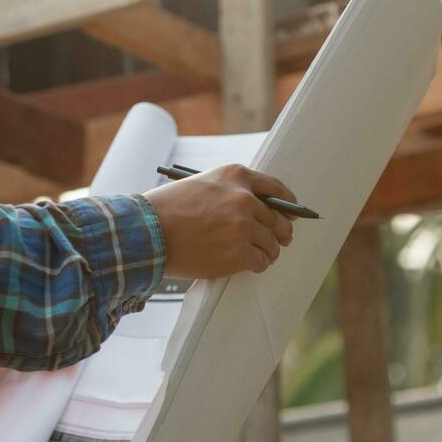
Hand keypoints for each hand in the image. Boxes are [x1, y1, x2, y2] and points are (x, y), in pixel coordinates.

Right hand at [143, 164, 296, 278]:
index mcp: (236, 176)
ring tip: (260, 256)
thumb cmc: (170, 209)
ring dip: (268, 251)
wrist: (147, 232)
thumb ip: (232, 192)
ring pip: (272, 243)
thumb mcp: (204, 185)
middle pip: (278, 219)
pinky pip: (261, 261)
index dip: (288, 204)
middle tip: (281, 241)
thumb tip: (261, 211)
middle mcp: (244, 199)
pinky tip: (249, 265)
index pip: (276, 189)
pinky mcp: (238, 253)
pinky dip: (258, 265)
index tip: (293, 213)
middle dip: (281, 232)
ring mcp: (243, 227)